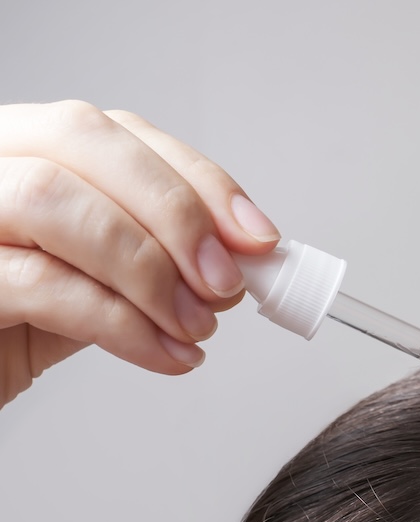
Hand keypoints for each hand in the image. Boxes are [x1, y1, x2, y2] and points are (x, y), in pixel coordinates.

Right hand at [0, 101, 280, 406]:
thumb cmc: (10, 328)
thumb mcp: (95, 281)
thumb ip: (154, 257)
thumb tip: (237, 260)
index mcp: (22, 149)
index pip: (120, 131)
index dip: (199, 180)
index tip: (256, 237)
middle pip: (83, 138)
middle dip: (176, 212)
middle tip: (225, 281)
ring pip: (53, 198)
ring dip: (149, 270)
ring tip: (195, 325)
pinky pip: (39, 284)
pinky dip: (122, 325)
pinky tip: (164, 353)